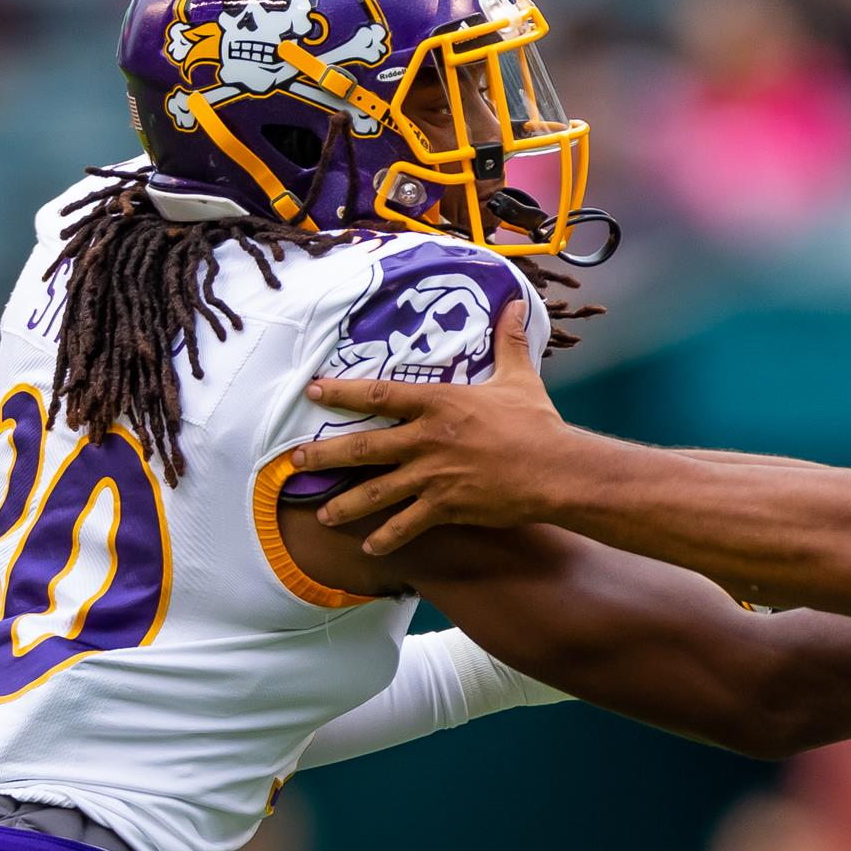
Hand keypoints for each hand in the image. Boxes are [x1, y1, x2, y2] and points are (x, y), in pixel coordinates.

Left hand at [291, 305, 573, 552]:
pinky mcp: (446, 506)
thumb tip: (515, 302)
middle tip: (295, 462)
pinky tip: (370, 548)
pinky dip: (387, 538)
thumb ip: (508, 341)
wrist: (555, 469)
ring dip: (346, 505)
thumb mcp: (519, 377)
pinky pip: (407, 525)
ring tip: (323, 515)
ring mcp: (433, 475)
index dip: (342, 392)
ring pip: (377, 492)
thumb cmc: (536, 422)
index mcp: (439, 403)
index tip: (313, 391)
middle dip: (326, 455)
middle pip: (365, 446)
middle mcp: (427, 439)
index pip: (380, 394)